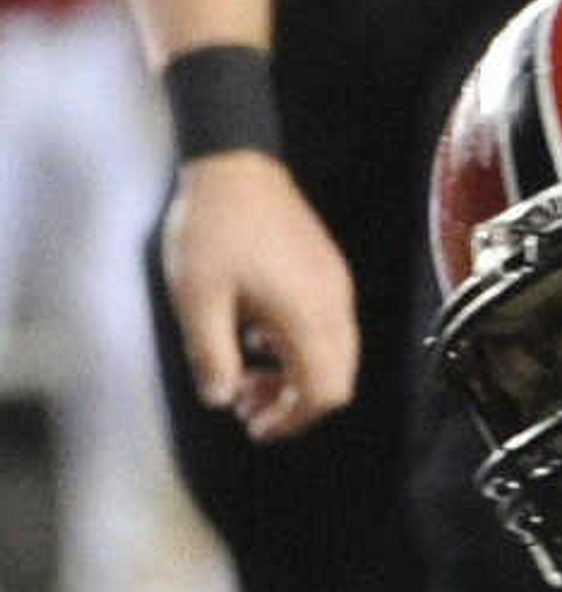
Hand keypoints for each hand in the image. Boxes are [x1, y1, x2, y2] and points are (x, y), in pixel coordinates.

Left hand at [158, 152, 356, 441]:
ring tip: (246, 372)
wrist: (235, 166)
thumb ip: (211, 355)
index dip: (291, 419)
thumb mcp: (198, 297)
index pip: (322, 392)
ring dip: (295, 375)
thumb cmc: (213, 228)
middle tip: (244, 406)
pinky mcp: (328, 273)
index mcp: (307, 317)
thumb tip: (221, 400)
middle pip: (335, 381)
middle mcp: (333, 307)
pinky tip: (258, 335)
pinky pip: (328, 328)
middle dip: (293, 403)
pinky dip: (298, 348)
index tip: (253, 425)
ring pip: (334, 356)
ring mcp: (335, 288)